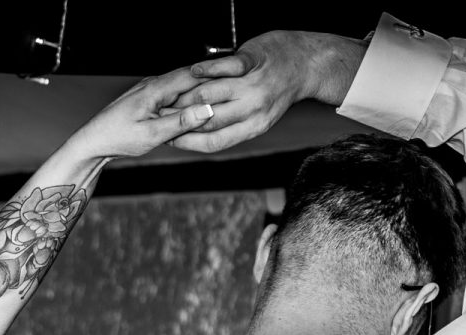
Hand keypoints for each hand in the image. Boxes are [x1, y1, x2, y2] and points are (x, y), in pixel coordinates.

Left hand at [66, 66, 220, 160]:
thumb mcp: (151, 135)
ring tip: (221, 101)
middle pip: (189, 79)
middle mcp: (153, 84)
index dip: (214, 79)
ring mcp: (150, 89)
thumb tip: (206, 111)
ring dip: (199, 95)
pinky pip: (174, 96)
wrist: (93, 142)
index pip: (191, 76)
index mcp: (154, 88)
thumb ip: (180, 122)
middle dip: (210, 86)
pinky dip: (186, 102)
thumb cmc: (117, 138)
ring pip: (182, 88)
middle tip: (234, 92)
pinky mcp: (149, 98)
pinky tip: (197, 111)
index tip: (235, 84)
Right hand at [167, 31, 364, 154]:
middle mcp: (254, 110)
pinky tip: (192, 71)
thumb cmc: (276, 90)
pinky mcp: (254, 61)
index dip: (187, 141)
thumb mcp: (259, 116)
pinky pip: (225, 67)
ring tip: (170, 93)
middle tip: (160, 114)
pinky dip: (205, 69)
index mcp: (254, 128)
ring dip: (187, 94)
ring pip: (211, 94)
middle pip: (207, 119)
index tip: (167, 137)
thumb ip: (233, 125)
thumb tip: (200, 134)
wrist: (306, 64)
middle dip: (181, 117)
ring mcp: (255, 85)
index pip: (213, 142)